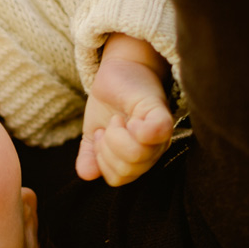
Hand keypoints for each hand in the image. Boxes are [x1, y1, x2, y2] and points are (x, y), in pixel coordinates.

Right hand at [75, 34, 173, 185]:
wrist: (120, 68)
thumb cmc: (111, 102)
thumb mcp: (93, 131)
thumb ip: (89, 156)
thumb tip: (86, 174)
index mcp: (138, 158)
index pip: (118, 179)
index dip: (101, 161)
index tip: (99, 136)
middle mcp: (153, 149)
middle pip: (127, 170)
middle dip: (106, 149)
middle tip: (108, 126)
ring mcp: (159, 134)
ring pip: (136, 156)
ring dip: (115, 136)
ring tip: (117, 119)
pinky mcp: (161, 114)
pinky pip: (153, 135)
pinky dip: (136, 130)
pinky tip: (130, 118)